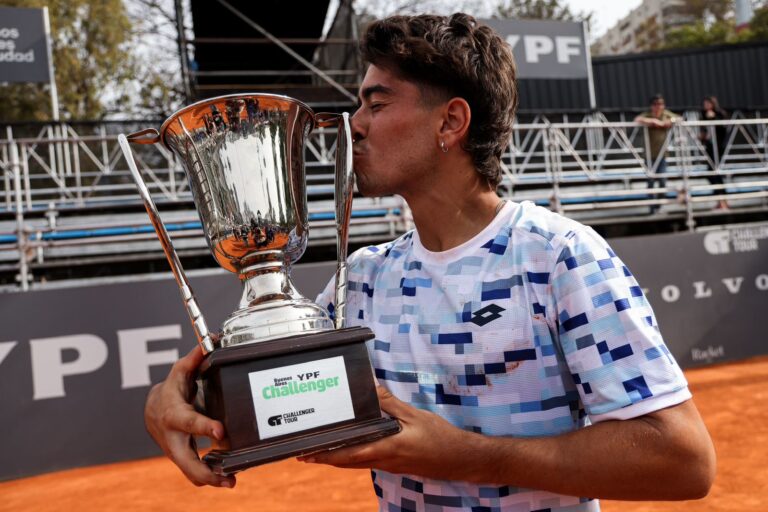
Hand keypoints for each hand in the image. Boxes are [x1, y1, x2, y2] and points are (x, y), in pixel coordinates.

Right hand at [144, 345, 235, 487]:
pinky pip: (195, 473)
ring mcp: (177, 451)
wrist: (152, 411)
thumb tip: (212, 340)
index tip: (220, 432)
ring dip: (211, 480)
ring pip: (191, 473)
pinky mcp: (184, 459)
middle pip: (187, 461)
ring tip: (231, 481)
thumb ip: (195, 358)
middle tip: (227, 476)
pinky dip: (210, 477)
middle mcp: (174, 437)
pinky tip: (227, 478)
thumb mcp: (179, 373)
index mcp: (174, 415)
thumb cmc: (170, 391)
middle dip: (206, 471)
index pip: (190, 422)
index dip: (204, 428)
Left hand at [299, 386, 485, 481]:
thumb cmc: (440, 438)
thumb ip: (390, 404)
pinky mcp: (393, 464)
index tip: (309, 451)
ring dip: (336, 459)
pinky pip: (366, 462)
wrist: (459, 459)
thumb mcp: (415, 416)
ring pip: (355, 464)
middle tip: (304, 453)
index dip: (327, 454)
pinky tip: (347, 450)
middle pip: (347, 463)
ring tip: (318, 452)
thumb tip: (370, 390)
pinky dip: (351, 457)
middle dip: (324, 459)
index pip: (350, 453)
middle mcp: (384, 460)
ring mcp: (388, 465)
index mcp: (387, 447)